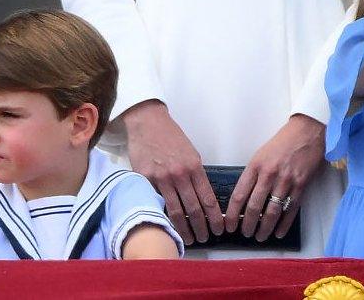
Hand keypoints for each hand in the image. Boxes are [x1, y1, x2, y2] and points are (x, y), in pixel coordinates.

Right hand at [122, 99, 223, 244]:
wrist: (148, 123)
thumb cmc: (171, 138)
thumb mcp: (191, 154)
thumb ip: (196, 175)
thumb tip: (201, 198)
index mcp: (195, 167)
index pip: (208, 199)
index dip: (214, 217)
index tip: (219, 229)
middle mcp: (180, 174)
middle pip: (194, 209)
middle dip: (201, 227)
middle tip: (204, 239)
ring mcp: (161, 178)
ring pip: (175, 211)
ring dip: (183, 228)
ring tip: (188, 239)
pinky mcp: (144, 180)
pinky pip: (155, 203)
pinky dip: (163, 217)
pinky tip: (166, 227)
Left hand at [224, 113, 325, 240]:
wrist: (307, 131)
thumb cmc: (283, 142)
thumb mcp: (260, 155)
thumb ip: (253, 175)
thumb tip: (245, 199)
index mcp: (256, 166)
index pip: (239, 195)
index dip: (232, 214)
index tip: (229, 224)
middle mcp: (269, 174)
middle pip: (254, 207)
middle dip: (248, 224)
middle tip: (245, 234)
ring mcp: (286, 180)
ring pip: (273, 211)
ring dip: (265, 227)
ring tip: (260, 236)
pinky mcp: (301, 184)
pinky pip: (291, 209)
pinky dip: (284, 223)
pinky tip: (279, 231)